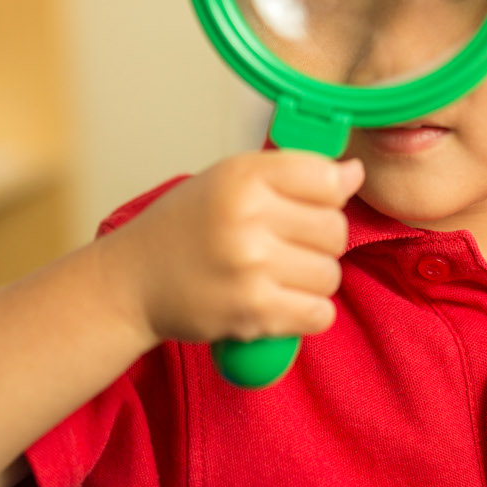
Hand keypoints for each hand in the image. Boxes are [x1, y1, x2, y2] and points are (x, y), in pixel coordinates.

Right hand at [97, 151, 362, 348]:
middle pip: (336, 230)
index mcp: (244, 175)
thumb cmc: (185, 226)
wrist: (131, 281)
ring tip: (277, 275)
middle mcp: (248, 216)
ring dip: (312, 281)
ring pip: (330, 275)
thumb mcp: (229, 179)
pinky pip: (319, 314)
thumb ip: (291, 172)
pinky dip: (307, 312)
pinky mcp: (253, 312)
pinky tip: (281, 302)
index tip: (309, 205)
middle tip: (286, 245)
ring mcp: (251, 266)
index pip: (328, 179)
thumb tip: (354, 173)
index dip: (328, 195)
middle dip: (319, 242)